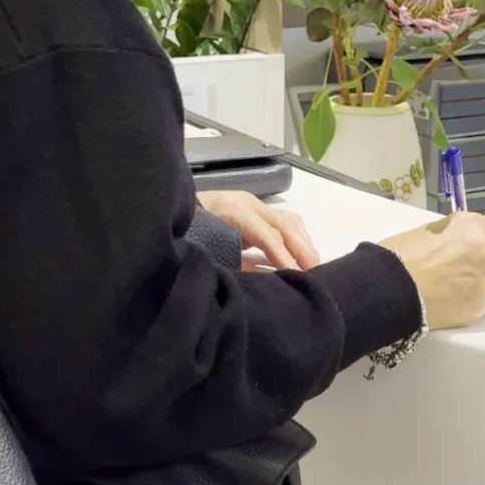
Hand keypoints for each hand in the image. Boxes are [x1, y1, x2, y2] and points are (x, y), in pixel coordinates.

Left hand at [196, 190, 320, 271]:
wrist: (168, 211)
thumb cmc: (187, 233)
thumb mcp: (208, 251)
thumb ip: (236, 264)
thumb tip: (264, 281)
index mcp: (233, 211)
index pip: (267, 234)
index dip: (283, 255)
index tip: (296, 275)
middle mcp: (247, 204)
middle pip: (285, 223)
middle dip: (302, 248)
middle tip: (316, 271)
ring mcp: (252, 205)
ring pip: (289, 220)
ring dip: (303, 243)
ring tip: (313, 266)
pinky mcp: (253, 211)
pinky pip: (282, 223)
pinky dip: (295, 239)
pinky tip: (301, 257)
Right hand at [379, 213, 484, 330]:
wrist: (390, 288)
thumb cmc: (401, 255)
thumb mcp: (430, 231)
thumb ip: (456, 234)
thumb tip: (462, 242)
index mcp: (472, 227)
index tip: (484, 248)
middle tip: (467, 272)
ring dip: (482, 285)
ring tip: (456, 290)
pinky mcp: (478, 308)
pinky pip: (481, 304)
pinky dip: (469, 303)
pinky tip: (449, 302)